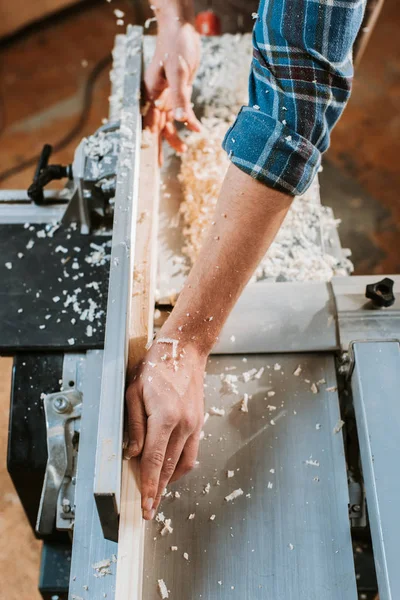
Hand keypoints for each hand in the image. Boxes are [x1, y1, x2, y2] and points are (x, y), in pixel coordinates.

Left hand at [125, 339, 205, 519]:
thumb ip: (134, 425)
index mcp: (165, 417)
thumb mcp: (133, 392)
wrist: (184, 352)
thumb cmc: (156, 368)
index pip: (155, 461)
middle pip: (170, 467)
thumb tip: (133, 453)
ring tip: (157, 491)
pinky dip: (180, 466)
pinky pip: (192, 452)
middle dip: (158, 490)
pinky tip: (169, 469)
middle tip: (148, 507)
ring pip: (184, 464)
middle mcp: (184, 425)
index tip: (146, 506)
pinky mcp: (199, 423)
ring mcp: (194, 425)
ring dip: (170, 480)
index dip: (149, 486)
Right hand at [144, 19, 200, 160]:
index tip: (148, 158)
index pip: (148, 123)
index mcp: (151, 93)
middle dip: (159, 145)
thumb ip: (180, 98)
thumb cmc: (175, 44)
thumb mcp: (179, 72)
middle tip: (160, 165)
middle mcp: (156, 96)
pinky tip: (196, 130)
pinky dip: (189, 121)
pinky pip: (181, 111)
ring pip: (169, 121)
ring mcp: (167, 94)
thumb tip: (180, 121)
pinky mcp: (178, 91)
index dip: (148, 141)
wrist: (181, 27)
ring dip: (175, 135)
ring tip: (182, 150)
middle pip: (156, 126)